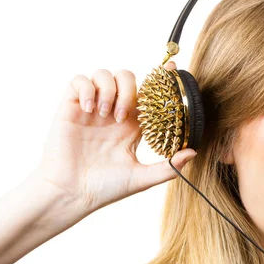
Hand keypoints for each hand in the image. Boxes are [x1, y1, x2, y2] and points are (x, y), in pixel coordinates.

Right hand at [33, 61, 195, 216]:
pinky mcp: (70, 107)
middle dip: (129, 91)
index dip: (160, 79)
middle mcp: (113, 112)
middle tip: (123, 116)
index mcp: (132, 125)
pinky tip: (89, 110)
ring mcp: (91, 108)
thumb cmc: (105, 188)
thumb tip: (193, 152)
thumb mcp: (142, 178)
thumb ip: (168, 167)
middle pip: (126, 77)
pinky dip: (87, 90)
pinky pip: (79, 80)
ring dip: (108, 90)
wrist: (72, 194)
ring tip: (105, 115)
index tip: (172, 69)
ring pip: (103, 74)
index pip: (147, 93)